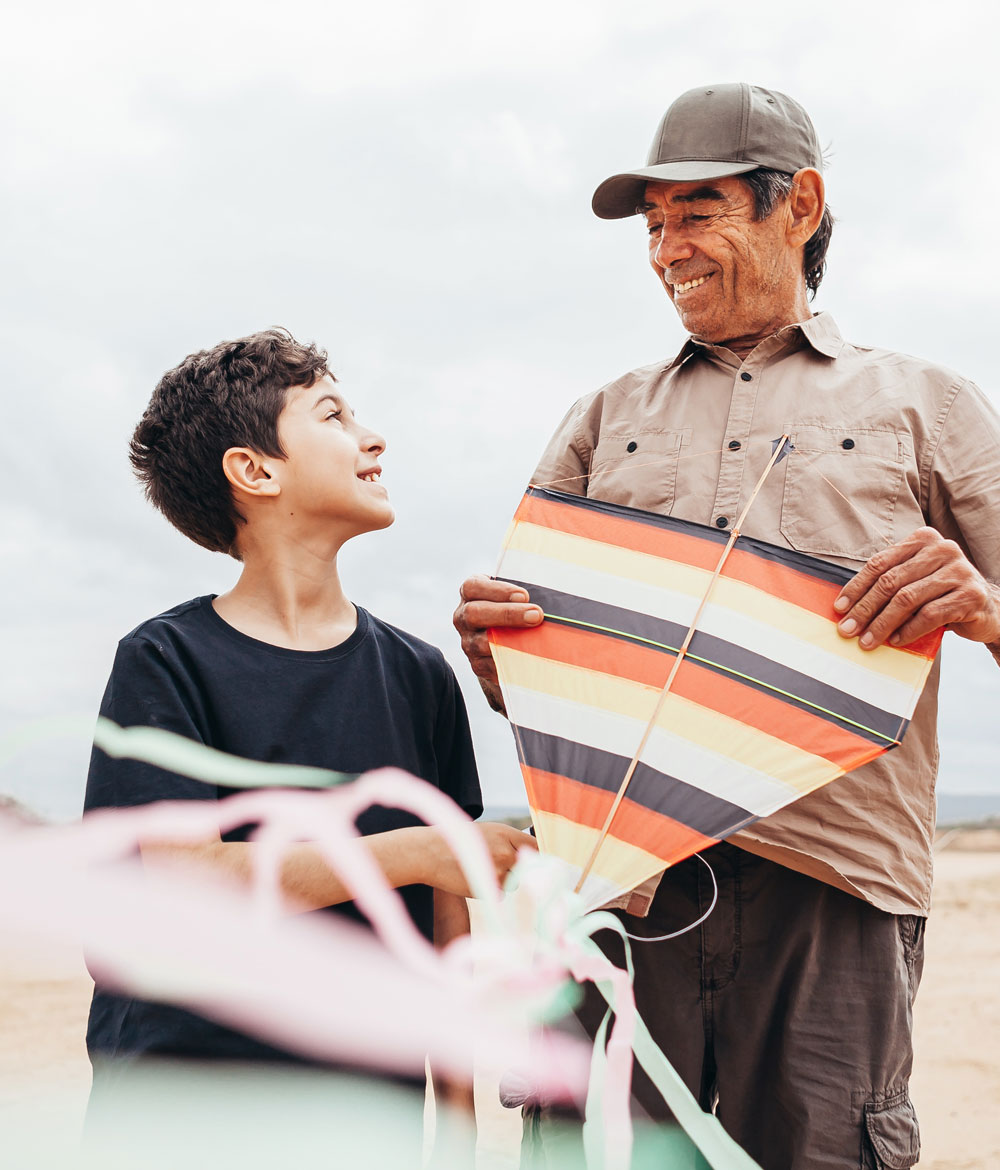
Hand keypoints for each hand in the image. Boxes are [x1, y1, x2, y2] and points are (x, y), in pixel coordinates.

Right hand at [424, 822, 536, 896]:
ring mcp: (498, 872)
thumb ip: (508, 841)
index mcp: (506, 834)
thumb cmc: (458, 840)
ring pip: (515, 882)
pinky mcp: (488, 889)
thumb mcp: (486, 831)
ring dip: (505, 880)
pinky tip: (476, 879)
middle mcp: (506, 852)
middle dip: (518, 869)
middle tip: (500, 865)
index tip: (534, 860)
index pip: (535, 846)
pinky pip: (501, 893)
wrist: (430, 853)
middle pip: (528, 867)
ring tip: (484, 870)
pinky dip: (492, 889)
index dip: (536, 854)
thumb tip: (530, 854)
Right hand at [453, 574, 543, 712]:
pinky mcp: (478, 664)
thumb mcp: (516, 594)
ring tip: (536, 639)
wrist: (506, 639)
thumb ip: (528, 588)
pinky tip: (529, 659)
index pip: (472, 587)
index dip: (496, 590)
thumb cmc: (517, 607)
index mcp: (471, 593)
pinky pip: (490, 666)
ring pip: (481, 642)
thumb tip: (559, 589)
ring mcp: (468, 642)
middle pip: (475, 613)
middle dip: (507, 614)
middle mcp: (463, 617)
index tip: (524, 595)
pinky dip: (510, 662)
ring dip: (510, 640)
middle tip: (536, 615)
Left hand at [834, 527, 999, 649]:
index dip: (856, 587)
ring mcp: (959, 571)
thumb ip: (890, 583)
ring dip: (883, 623)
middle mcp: (943, 550)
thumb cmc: (942, 594)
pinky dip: (909, 630)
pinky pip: (930, 614)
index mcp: (924, 540)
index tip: (839, 608)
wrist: (990, 609)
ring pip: (908, 599)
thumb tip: (848, 606)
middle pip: (891, 581)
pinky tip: (896, 640)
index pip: (880, 563)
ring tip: (868, 640)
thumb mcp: (916, 580)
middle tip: (848, 629)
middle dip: (865, 609)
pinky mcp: (970, 595)